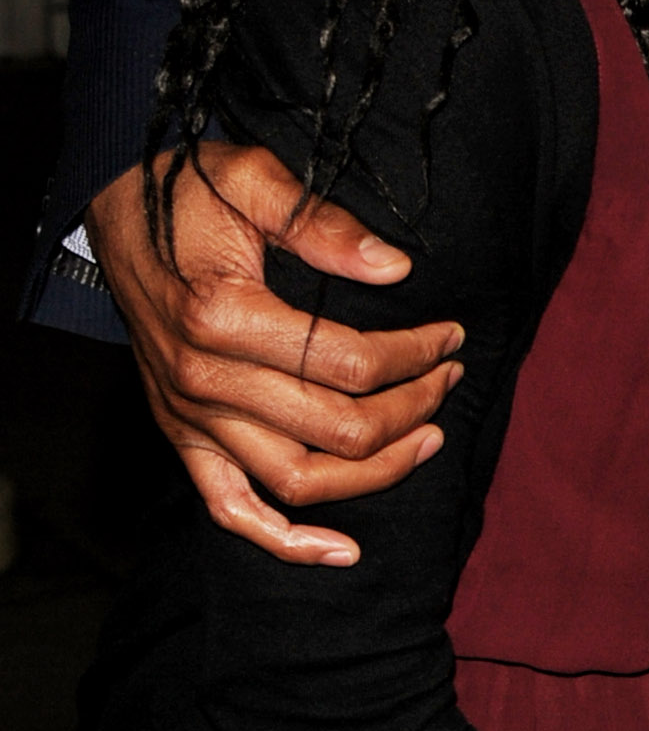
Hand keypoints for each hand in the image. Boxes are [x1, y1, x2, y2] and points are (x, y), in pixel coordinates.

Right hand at [86, 146, 464, 566]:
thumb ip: (324, 225)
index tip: (451, 335)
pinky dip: (285, 542)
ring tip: (429, 437)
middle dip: (412, 409)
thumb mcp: (255, 179)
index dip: (413, 355)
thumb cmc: (189, 190)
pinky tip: (343, 550)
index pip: (347, 363)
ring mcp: (189, 419)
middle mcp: (203, 382)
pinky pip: (231, 510)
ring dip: (376, 471)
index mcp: (222, 319)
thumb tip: (395, 269)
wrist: (114, 208)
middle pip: (335, 430)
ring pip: (298, 481)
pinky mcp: (181, 437)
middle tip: (450, 376)